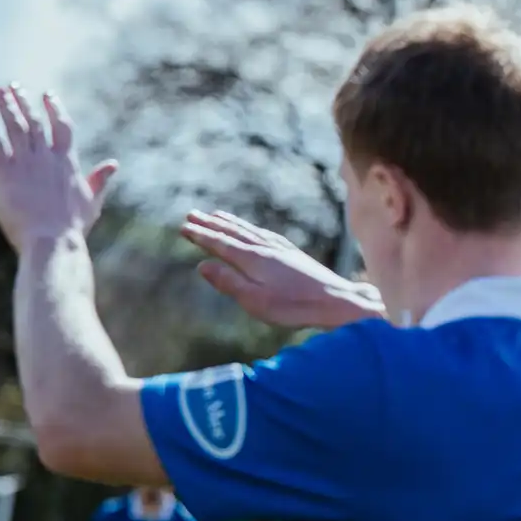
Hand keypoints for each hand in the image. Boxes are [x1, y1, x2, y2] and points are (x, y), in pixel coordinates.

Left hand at [0, 85, 118, 248]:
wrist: (50, 240)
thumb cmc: (71, 227)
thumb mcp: (91, 202)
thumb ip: (99, 181)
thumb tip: (113, 165)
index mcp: (66, 161)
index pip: (62, 125)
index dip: (54, 108)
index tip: (47, 94)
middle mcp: (46, 157)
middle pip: (35, 121)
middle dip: (24, 102)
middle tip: (14, 86)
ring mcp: (25, 162)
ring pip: (15, 127)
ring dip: (6, 106)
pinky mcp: (5, 172)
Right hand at [180, 210, 386, 328]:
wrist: (336, 301)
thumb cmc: (293, 306)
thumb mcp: (254, 301)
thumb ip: (228, 282)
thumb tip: (202, 265)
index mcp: (252, 260)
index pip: (220, 244)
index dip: (201, 235)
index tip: (183, 227)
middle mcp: (265, 248)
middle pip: (233, 232)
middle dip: (211, 224)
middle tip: (191, 214)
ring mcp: (280, 249)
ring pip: (249, 230)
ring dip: (230, 222)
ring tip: (216, 214)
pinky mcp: (292, 253)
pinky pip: (264, 233)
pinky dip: (250, 227)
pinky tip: (251, 229)